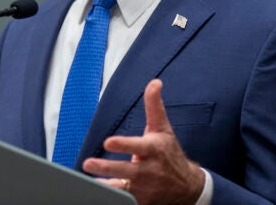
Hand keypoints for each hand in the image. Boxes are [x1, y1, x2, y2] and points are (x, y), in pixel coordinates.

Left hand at [82, 79, 204, 204]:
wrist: (187, 186)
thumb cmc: (169, 153)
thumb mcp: (163, 128)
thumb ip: (154, 106)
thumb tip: (154, 82)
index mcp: (153, 149)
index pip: (137, 146)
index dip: (123, 144)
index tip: (108, 142)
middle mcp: (148, 170)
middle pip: (125, 169)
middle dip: (106, 168)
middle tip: (88, 163)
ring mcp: (144, 188)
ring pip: (123, 189)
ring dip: (106, 186)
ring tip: (89, 183)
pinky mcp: (141, 201)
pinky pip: (124, 201)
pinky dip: (112, 200)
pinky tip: (96, 195)